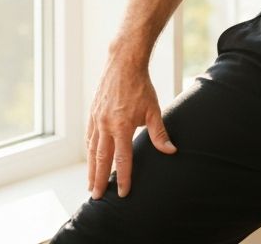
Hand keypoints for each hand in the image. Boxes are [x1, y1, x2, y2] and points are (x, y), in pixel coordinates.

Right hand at [86, 55, 175, 198]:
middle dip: (99, 179)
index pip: (122, 159)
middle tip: (96, 197)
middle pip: (101, 158)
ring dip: (90, 168)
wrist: (123, 63)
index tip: (122, 193)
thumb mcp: (153, 109)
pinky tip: (90, 158)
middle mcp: (106, 124)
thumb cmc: (141, 86)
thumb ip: (159, 133)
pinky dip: (89, 149)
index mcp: (122, 126)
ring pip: (91, 149)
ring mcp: (96, 118)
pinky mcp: (93, 111)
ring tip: (90, 184)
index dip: (122, 177)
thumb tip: (171, 151)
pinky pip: (89, 135)